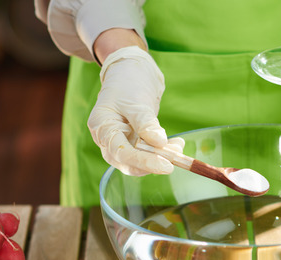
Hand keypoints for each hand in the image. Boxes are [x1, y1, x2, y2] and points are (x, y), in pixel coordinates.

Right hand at [87, 46, 182, 175]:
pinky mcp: (132, 143)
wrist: (130, 73)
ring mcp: (119, 142)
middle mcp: (107, 139)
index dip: (143, 162)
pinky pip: (146, 154)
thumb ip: (146, 123)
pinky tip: (175, 143)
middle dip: (153, 163)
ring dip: (160, 157)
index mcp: (102, 127)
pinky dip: (161, 151)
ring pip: (138, 161)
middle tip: (176, 156)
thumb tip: (160, 144)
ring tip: (178, 145)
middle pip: (127, 163)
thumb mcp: (136, 101)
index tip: (167, 166)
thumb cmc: (128, 83)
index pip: (121, 153)